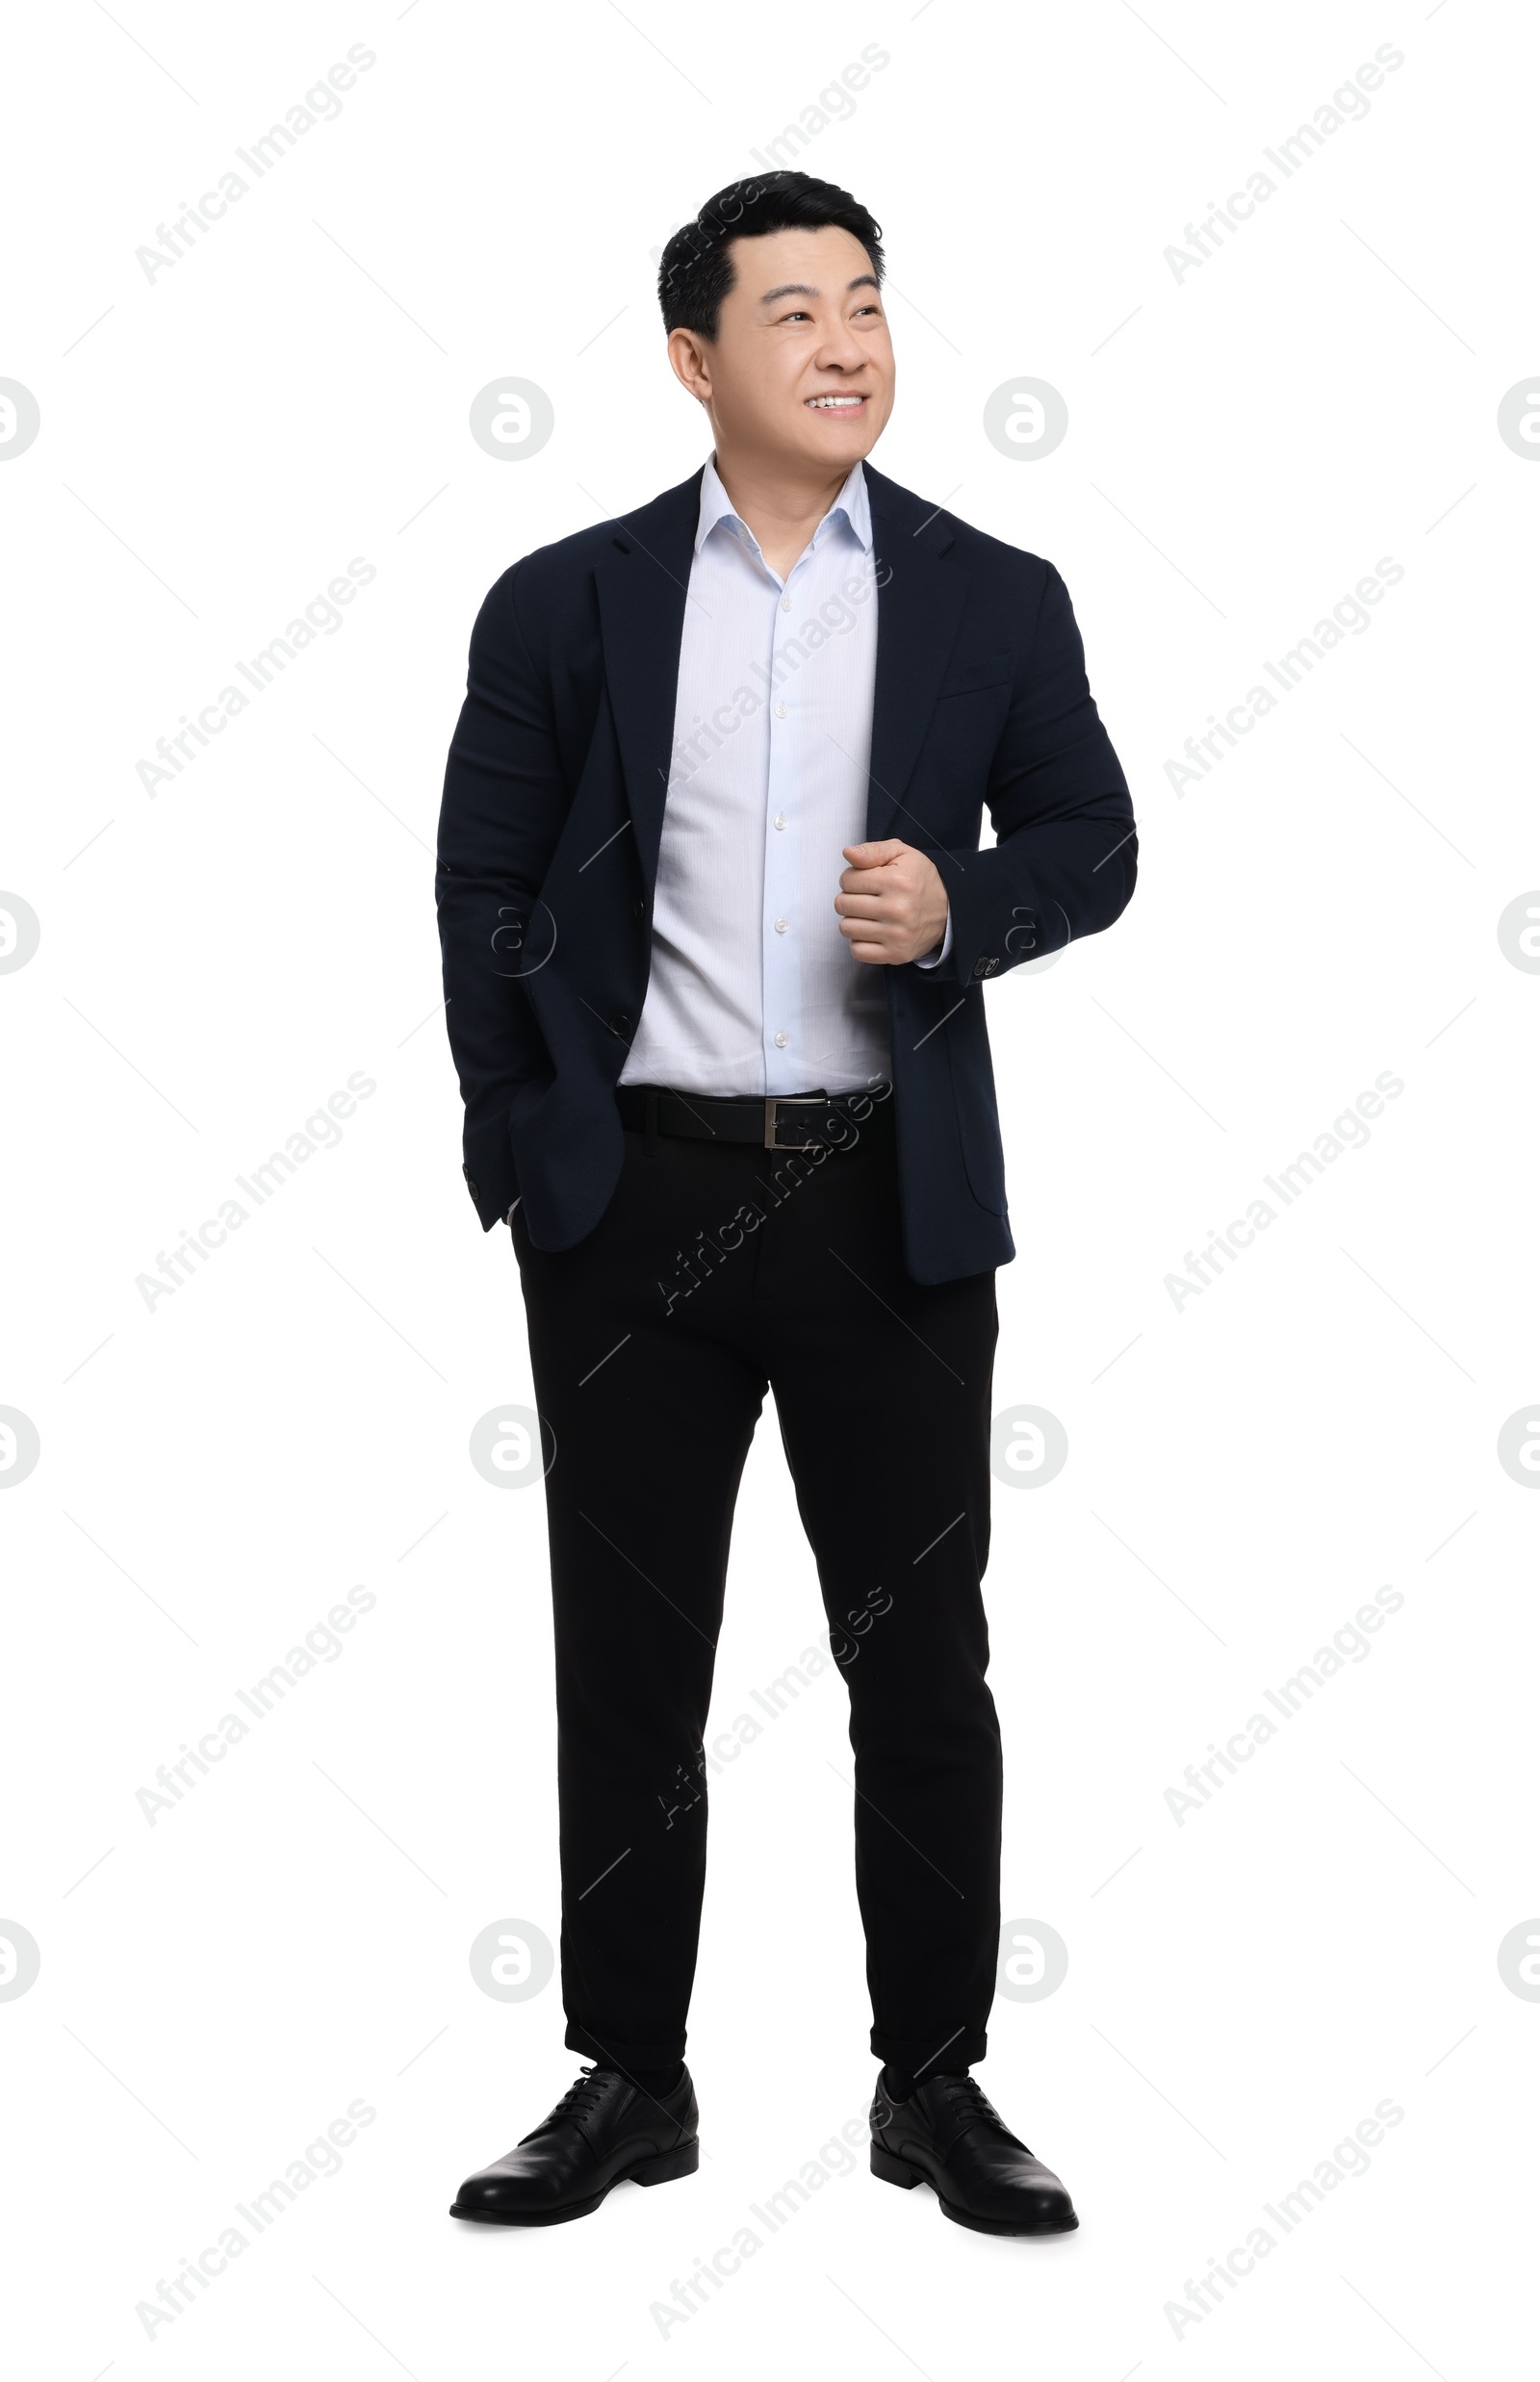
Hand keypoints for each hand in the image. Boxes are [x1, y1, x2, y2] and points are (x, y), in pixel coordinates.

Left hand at [835, 839, 948, 964]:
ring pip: (846, 928)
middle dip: (850, 898)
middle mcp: (898, 910)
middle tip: (867, 898)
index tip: (867, 880)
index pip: (847, 880)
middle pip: (842, 904)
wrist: (948, 909)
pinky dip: (860, 941)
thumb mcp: (900, 853)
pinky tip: (873, 931)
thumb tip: (847, 852)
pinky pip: (857, 951)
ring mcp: (897, 935)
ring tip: (870, 914)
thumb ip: (872, 850)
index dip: (853, 878)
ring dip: (853, 920)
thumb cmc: (918, 878)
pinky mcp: (896, 955)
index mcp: (897, 881)